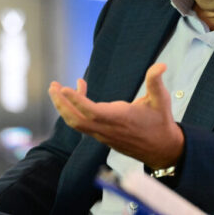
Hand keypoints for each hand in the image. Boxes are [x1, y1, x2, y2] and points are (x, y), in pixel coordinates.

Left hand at [48, 63, 183, 169]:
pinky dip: (76, 109)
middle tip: (52, 86)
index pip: (92, 112)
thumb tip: (161, 65)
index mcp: (120, 118)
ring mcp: (103, 134)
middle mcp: (108, 129)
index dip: (76, 101)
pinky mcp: (102, 136)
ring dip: (64, 107)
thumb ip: (156, 81)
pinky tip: (82, 93)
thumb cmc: (160, 122)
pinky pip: (83, 123)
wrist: (161, 149)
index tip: (64, 89)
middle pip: (76, 120)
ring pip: (76, 123)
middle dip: (61, 103)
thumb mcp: (161, 99)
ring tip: (58, 89)